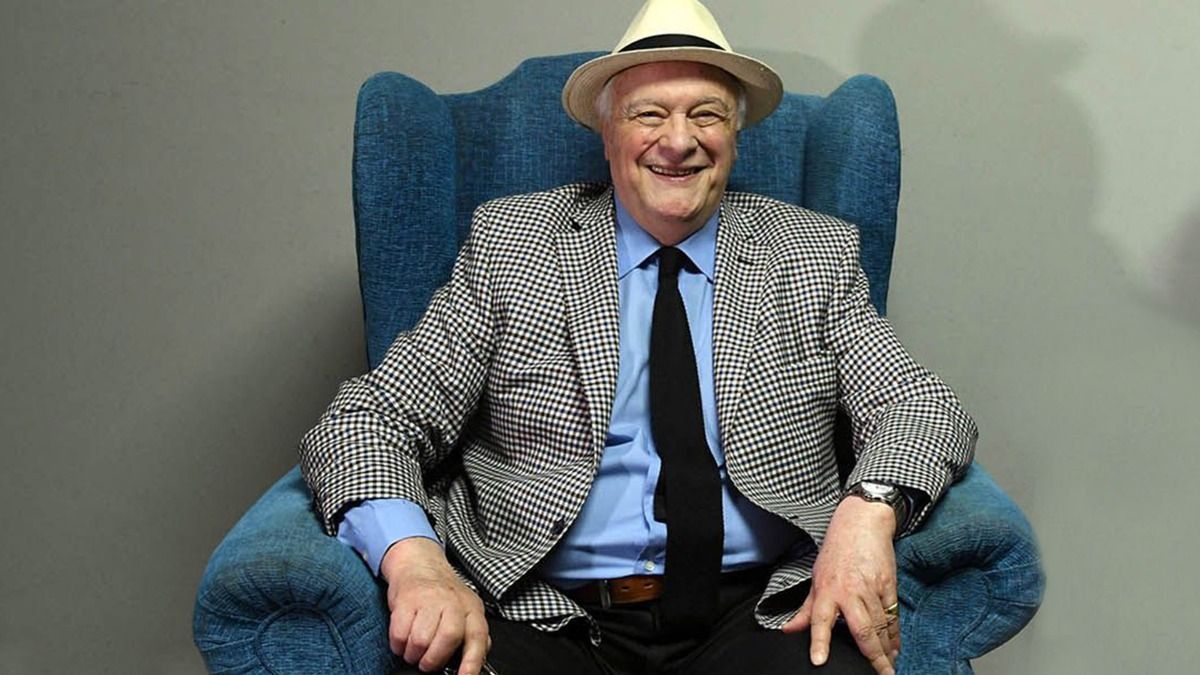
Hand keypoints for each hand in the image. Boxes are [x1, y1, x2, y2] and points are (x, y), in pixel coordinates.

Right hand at [379, 537, 490, 674]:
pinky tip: (402, 640)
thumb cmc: (443, 594)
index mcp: (471, 609)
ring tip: (413, 651)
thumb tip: (477, 662)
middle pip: (448, 638)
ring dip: (413, 654)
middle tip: (426, 664)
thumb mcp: (466, 610)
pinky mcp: (406, 600)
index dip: (472, 662)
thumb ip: (472, 636)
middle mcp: (453, 602)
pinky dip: (398, 644)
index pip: (477, 638)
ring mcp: (429, 599)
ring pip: (421, 640)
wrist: (419, 564)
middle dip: (433, 660)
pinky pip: (400, 633)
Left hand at [781, 496, 899, 674]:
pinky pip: (892, 615)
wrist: (861, 523)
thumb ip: (806, 610)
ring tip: (887, 667)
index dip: (819, 642)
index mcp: (826, 590)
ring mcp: (871, 588)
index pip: (819, 620)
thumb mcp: (816, 579)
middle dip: (872, 657)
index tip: (819, 661)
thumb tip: (789, 631)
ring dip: (885, 649)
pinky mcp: (888, 584)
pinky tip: (895, 647)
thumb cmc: (836, 552)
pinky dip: (894, 633)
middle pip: (862, 630)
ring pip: (880, 626)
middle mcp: (849, 591)